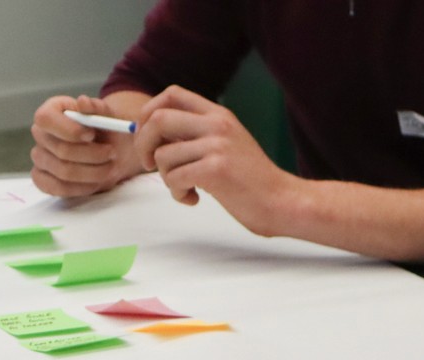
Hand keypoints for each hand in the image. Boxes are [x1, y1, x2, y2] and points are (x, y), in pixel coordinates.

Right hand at [31, 94, 142, 196]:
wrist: (110, 151)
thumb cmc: (107, 130)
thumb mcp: (108, 115)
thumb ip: (98, 108)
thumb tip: (83, 101)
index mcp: (51, 111)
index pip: (46, 119)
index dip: (68, 129)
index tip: (92, 135)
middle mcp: (41, 134)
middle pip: (60, 149)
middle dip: (91, 154)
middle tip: (112, 153)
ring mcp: (39, 157)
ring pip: (63, 171)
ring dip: (92, 172)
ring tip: (110, 167)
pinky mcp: (41, 178)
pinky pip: (57, 188)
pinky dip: (81, 188)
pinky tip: (95, 182)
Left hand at [133, 86, 298, 235]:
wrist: (281, 200)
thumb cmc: (249, 179)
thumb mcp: (224, 144)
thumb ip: (194, 136)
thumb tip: (151, 134)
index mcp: (218, 114)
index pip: (171, 94)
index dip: (148, 114)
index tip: (146, 138)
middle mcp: (217, 124)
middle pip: (157, 119)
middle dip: (142, 145)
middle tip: (148, 166)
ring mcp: (217, 145)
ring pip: (162, 156)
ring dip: (165, 178)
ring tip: (185, 187)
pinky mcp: (216, 169)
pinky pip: (174, 178)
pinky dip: (177, 194)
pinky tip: (194, 198)